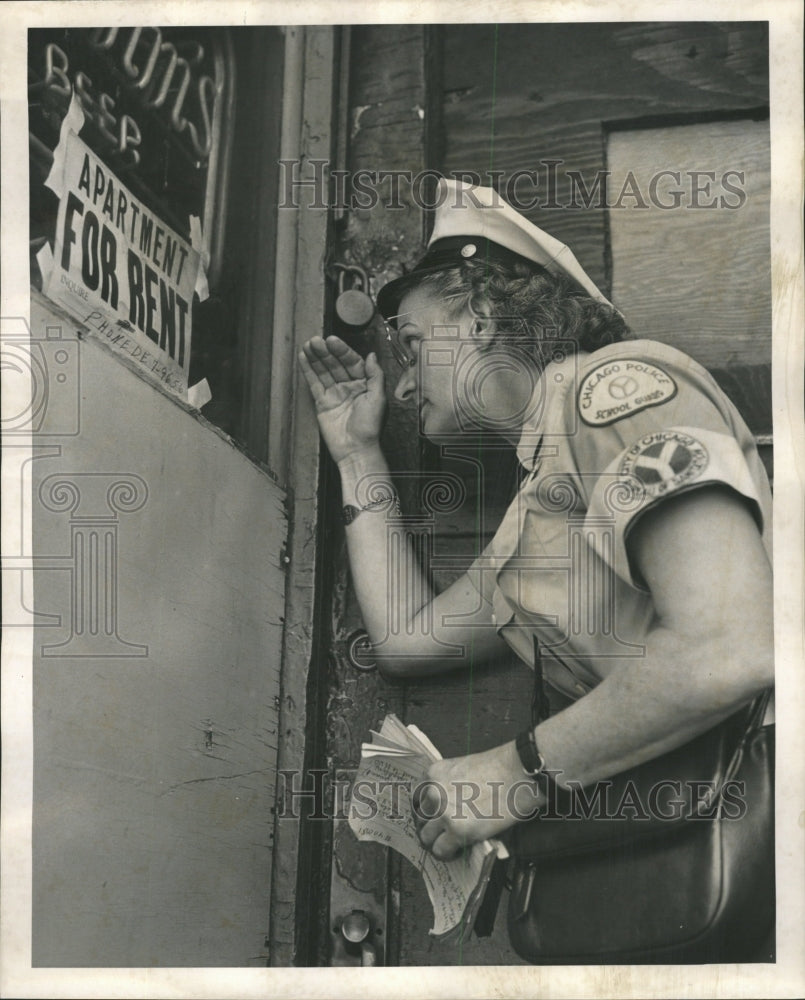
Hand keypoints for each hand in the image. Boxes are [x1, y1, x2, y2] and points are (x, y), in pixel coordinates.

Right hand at [298, 336, 385, 464]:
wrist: (356, 450)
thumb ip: (375, 375)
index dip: (342, 351)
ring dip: (316, 358)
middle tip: (316, 340)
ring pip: (324, 371)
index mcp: (365, 384)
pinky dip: (308, 371)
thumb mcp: (378, 399)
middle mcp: (350, 386)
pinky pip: (314, 383)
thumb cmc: (370, 427)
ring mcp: (335, 394)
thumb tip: (372, 355)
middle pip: (336, 364)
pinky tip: (304, 358)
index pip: (352, 362)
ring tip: (308, 344)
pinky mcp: (322, 403)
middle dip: (326, 352)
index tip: (332, 340)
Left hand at [414, 744, 541, 859]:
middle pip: (420, 818)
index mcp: (435, 773)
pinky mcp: (457, 831)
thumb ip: (449, 784)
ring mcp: (444, 812)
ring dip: (436, 841)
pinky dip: (446, 854)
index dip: (425, 810)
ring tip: (449, 844)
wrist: (517, 774)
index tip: (431, 818)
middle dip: (430, 826)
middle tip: (440, 833)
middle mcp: (434, 792)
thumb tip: (447, 805)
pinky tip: (456, 851)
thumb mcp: (464, 768)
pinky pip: (440, 850)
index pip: (417, 796)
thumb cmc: (500, 769)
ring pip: (426, 836)